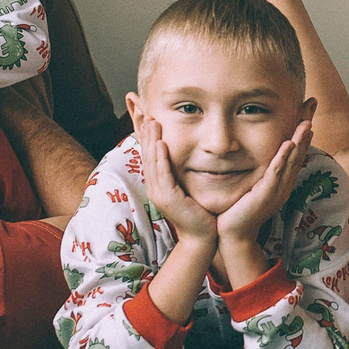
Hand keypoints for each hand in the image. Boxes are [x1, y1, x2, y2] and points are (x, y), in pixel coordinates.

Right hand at [128, 100, 218, 248]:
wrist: (203, 236)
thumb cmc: (199, 212)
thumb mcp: (188, 187)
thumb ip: (184, 173)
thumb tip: (188, 157)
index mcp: (159, 183)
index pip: (150, 155)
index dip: (147, 136)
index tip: (147, 116)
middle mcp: (155, 187)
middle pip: (146, 155)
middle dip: (145, 133)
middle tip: (145, 112)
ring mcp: (159, 193)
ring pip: (152, 162)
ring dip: (150, 140)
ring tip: (151, 121)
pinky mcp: (167, 198)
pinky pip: (162, 174)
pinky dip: (160, 158)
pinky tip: (160, 144)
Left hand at [216, 117, 312, 248]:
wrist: (233, 233)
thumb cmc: (239, 208)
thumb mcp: (253, 183)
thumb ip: (259, 169)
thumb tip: (254, 151)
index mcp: (282, 181)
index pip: (296, 152)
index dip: (302, 132)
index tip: (307, 110)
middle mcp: (284, 184)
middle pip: (299, 153)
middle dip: (304, 129)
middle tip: (311, 107)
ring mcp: (277, 191)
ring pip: (291, 162)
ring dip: (299, 142)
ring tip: (306, 123)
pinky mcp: (266, 196)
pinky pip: (276, 174)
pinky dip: (283, 158)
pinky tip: (288, 144)